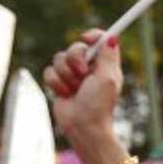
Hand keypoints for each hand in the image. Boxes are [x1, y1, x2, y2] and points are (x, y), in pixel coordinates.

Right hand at [42, 32, 124, 153]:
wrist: (83, 127)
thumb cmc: (98, 105)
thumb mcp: (107, 78)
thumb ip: (108, 56)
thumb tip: (113, 37)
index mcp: (105, 64)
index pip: (100, 40)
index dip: (93, 36)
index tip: (86, 39)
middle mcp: (89, 67)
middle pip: (76, 46)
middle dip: (75, 58)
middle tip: (82, 74)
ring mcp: (73, 75)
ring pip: (59, 58)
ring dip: (66, 75)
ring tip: (74, 89)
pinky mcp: (59, 83)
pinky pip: (49, 71)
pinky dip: (56, 83)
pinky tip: (65, 95)